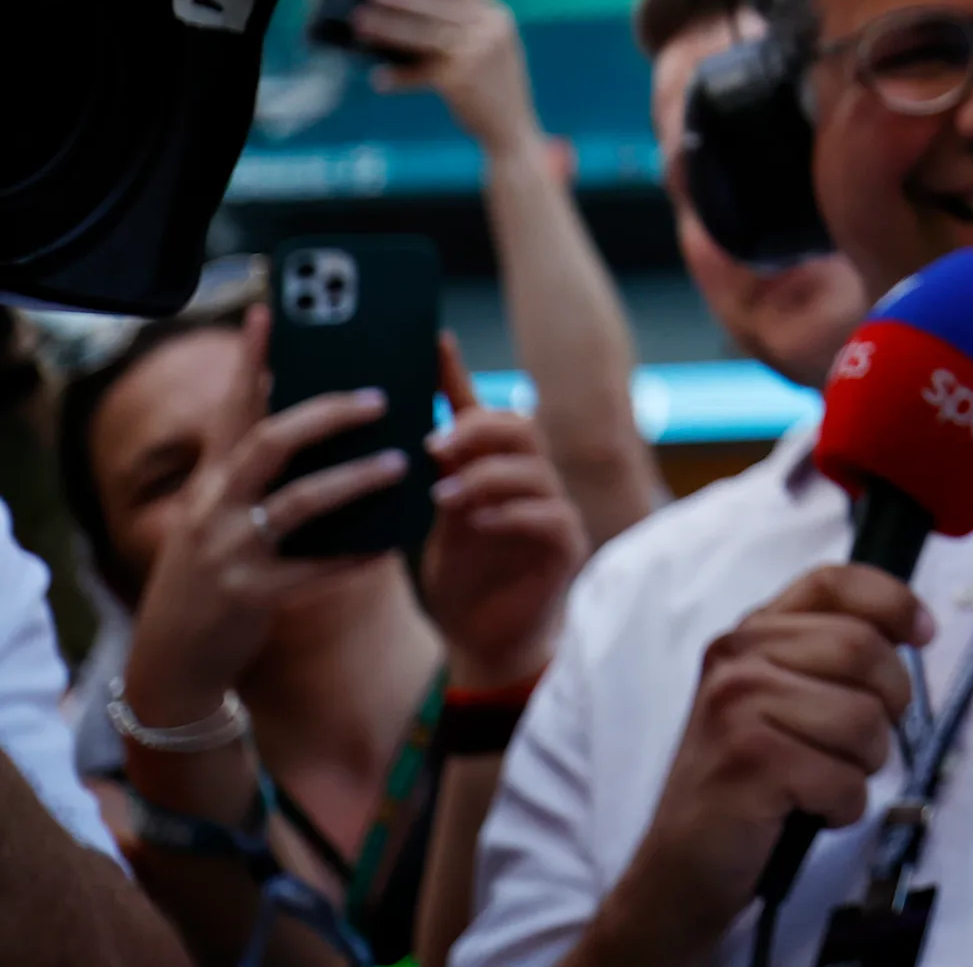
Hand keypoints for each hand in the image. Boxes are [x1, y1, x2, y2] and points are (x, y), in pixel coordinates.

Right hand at [121, 312, 409, 719]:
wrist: (171, 659)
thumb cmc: (212, 577)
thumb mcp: (220, 518)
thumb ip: (256, 477)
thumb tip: (313, 421)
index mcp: (211, 483)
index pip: (232, 409)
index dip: (248, 359)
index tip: (268, 310)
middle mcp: (213, 509)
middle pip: (269, 442)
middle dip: (325, 414)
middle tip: (380, 396)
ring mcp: (229, 553)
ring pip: (297, 502)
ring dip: (353, 479)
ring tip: (399, 462)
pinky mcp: (249, 597)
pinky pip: (313, 570)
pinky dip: (354, 555)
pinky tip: (390, 544)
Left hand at [355, 0, 540, 155]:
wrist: (513, 130)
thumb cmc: (492, 91)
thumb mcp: (489, 53)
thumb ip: (462, 33)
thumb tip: (401, 19)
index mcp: (499, 18)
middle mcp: (492, 30)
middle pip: (436, 6)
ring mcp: (478, 53)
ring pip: (422, 34)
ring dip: (388, 28)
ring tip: (360, 25)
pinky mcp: (462, 79)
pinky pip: (420, 71)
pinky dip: (398, 77)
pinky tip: (379, 80)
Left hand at [419, 335, 585, 691]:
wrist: (484, 640)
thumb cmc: (461, 578)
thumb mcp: (436, 520)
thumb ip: (433, 477)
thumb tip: (399, 431)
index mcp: (493, 470)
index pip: (480, 412)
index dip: (458, 376)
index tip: (433, 342)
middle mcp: (530, 482)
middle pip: (520, 427)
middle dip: (477, 429)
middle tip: (434, 447)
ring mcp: (553, 512)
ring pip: (534, 469)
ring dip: (486, 475)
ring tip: (446, 494)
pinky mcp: (565, 548)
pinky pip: (548, 516)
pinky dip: (511, 514)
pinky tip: (479, 523)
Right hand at [602, 565, 926, 951]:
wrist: (681, 868)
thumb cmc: (747, 785)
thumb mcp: (780, 701)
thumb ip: (829, 656)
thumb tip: (914, 630)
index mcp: (751, 634)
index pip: (834, 582)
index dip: (892, 601)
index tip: (923, 633)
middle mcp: (737, 658)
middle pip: (865, 649)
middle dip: (888, 705)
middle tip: (860, 744)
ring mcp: (737, 706)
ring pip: (864, 719)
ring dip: (864, 765)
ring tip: (823, 781)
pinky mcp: (748, 761)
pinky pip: (845, 779)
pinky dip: (843, 806)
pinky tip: (808, 810)